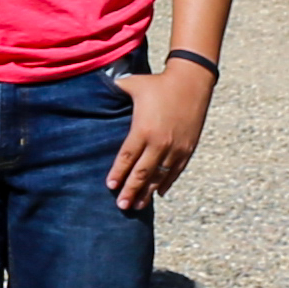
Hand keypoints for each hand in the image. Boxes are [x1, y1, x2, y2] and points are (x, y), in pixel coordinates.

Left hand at [107, 58, 215, 210]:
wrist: (192, 81)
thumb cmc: (158, 83)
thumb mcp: (132, 85)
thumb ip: (113, 91)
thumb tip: (95, 90)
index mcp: (143, 130)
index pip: (127, 158)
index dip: (118, 173)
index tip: (110, 186)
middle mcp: (160, 143)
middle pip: (142, 173)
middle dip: (130, 190)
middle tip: (121, 206)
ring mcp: (176, 147)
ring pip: (159, 176)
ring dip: (147, 192)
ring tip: (137, 206)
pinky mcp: (188, 148)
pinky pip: (175, 171)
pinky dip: (166, 183)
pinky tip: (158, 193)